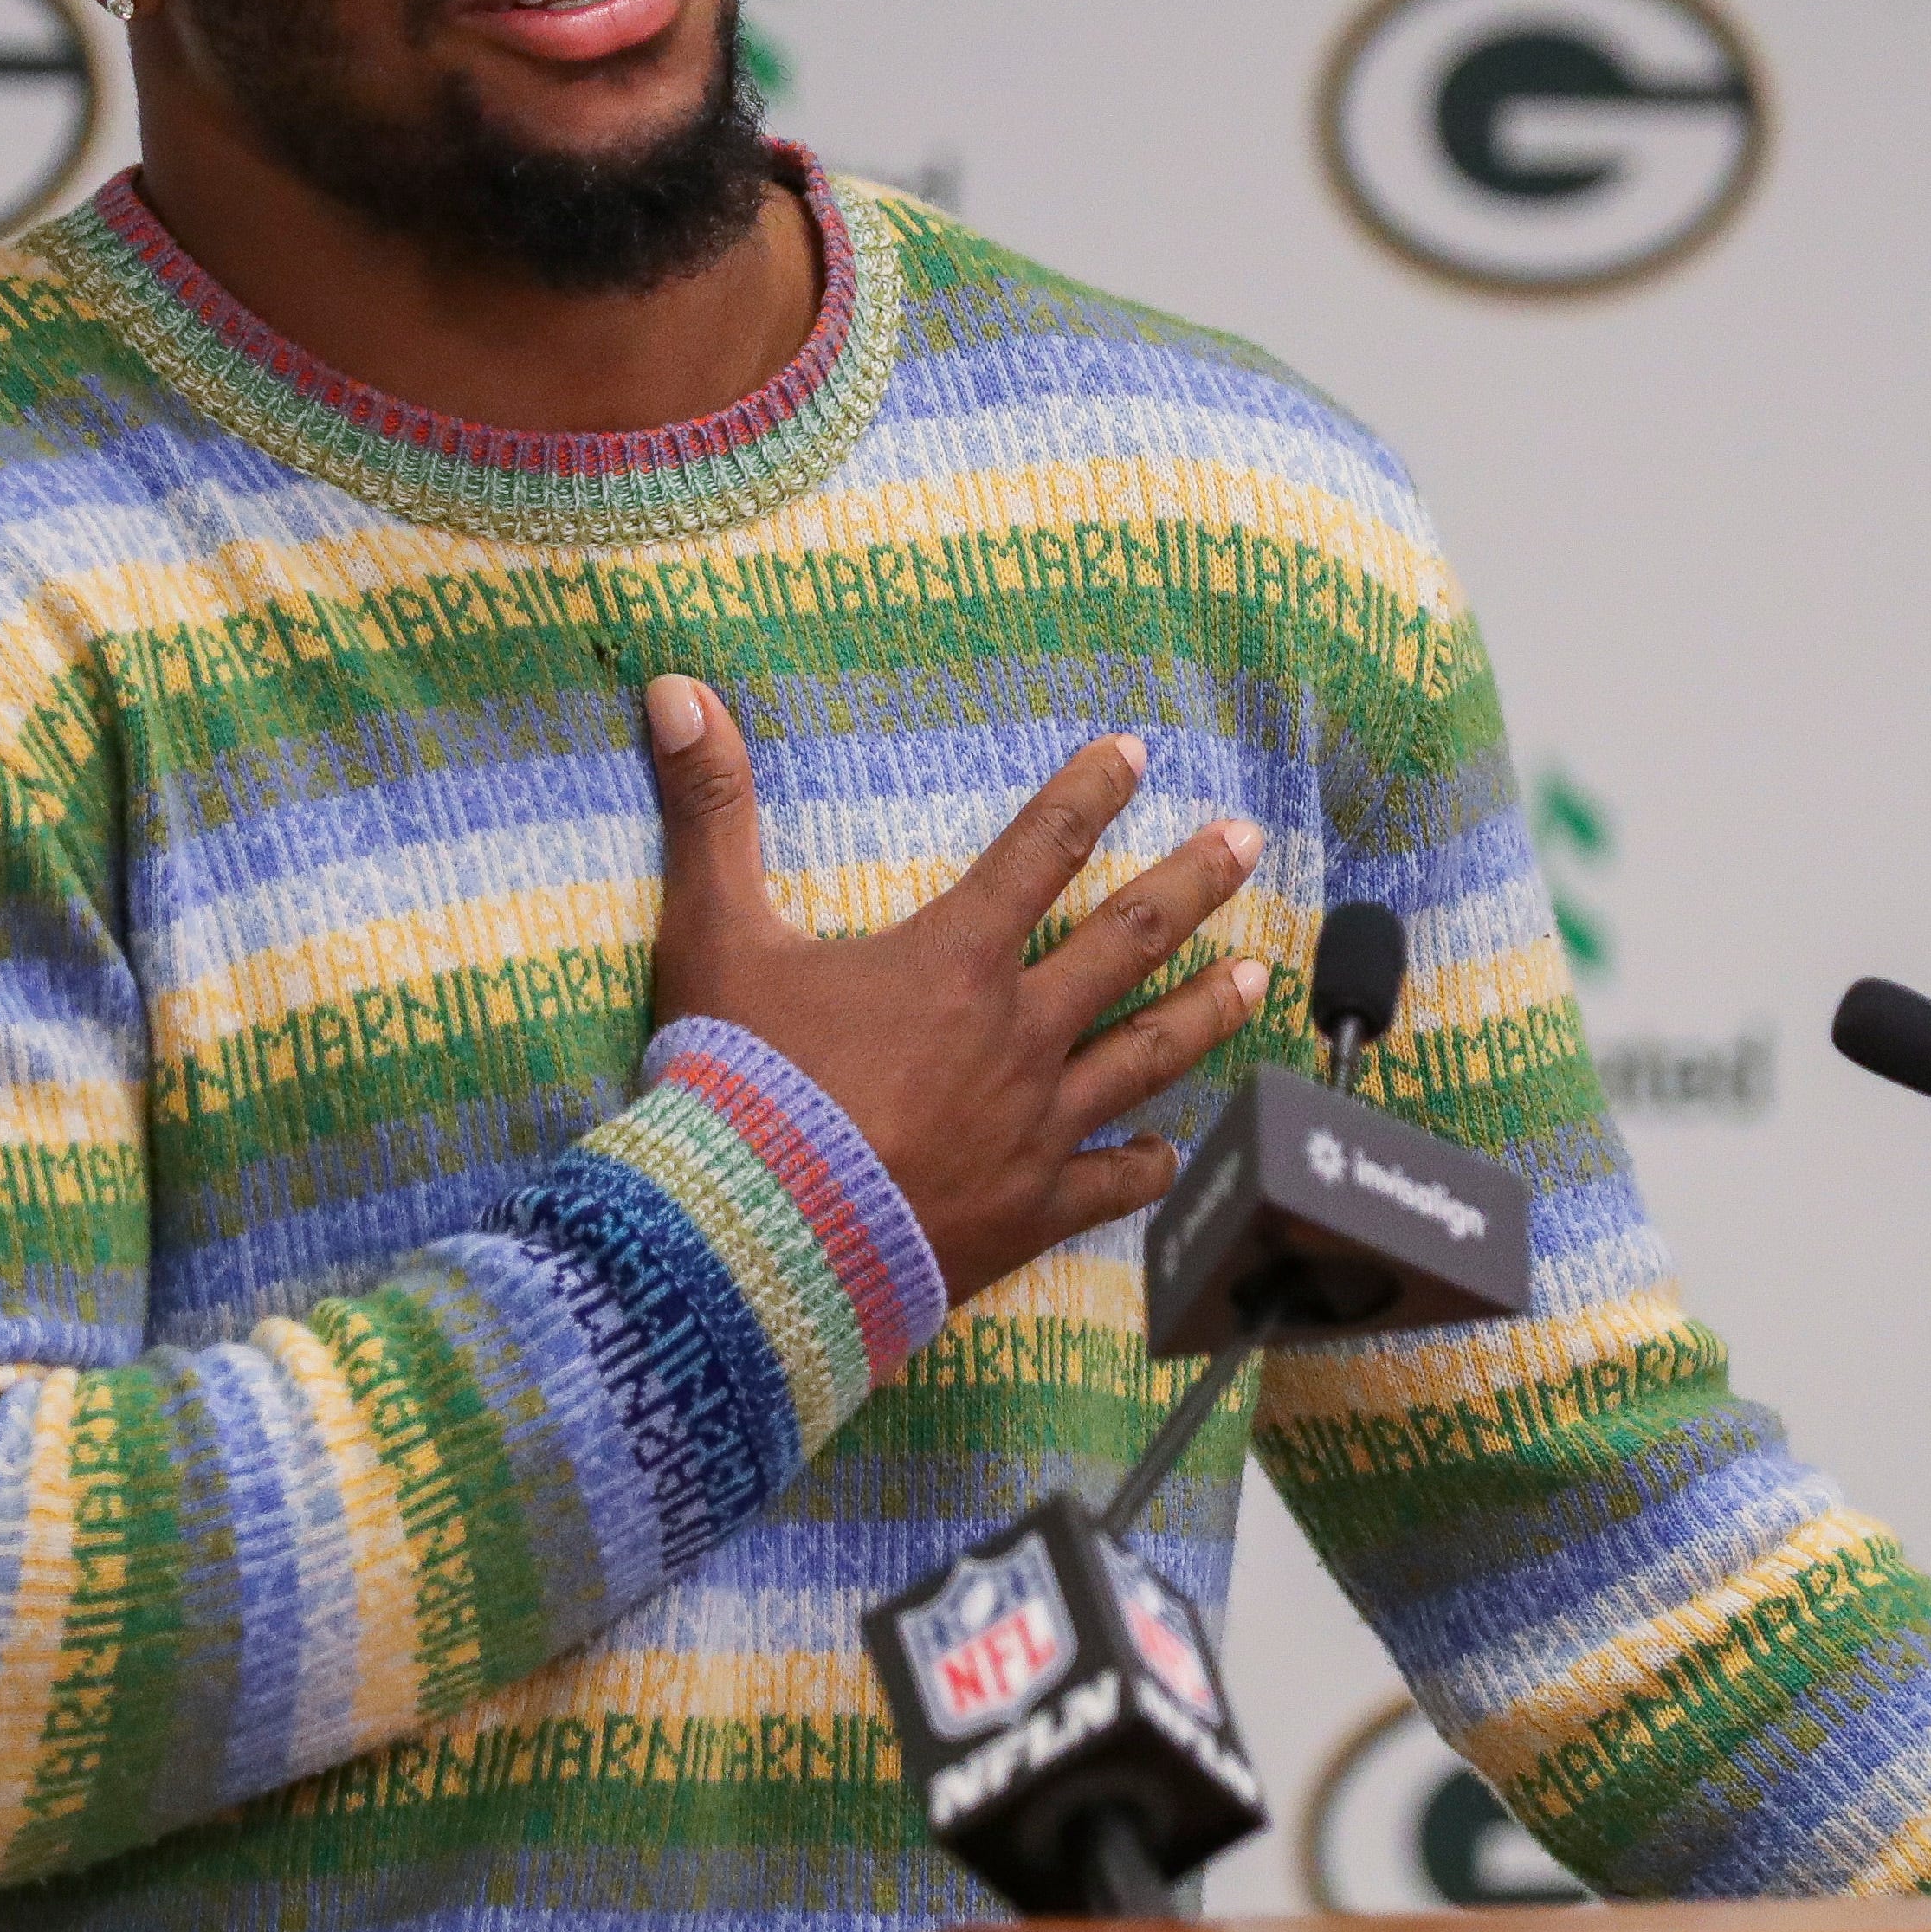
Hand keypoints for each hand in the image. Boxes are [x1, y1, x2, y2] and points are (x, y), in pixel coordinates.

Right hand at [641, 674, 1266, 1305]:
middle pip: (1128, 941)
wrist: (754, 1241)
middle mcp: (1016, 1034)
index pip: (1037, 849)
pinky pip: (1112, 1186)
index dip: (1089, 793)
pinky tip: (1172, 1153)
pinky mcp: (1029, 1212)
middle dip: (1193, 881)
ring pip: (1147, 1054)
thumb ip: (708, 810)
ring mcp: (1034, 1127)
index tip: (1136, 754)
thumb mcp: (712, 933)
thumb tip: (673, 690)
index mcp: (954, 959)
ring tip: (1257, 978)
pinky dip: (1149, 1165)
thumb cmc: (735, 1084)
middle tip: (1248, 842)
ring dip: (1205, 1010)